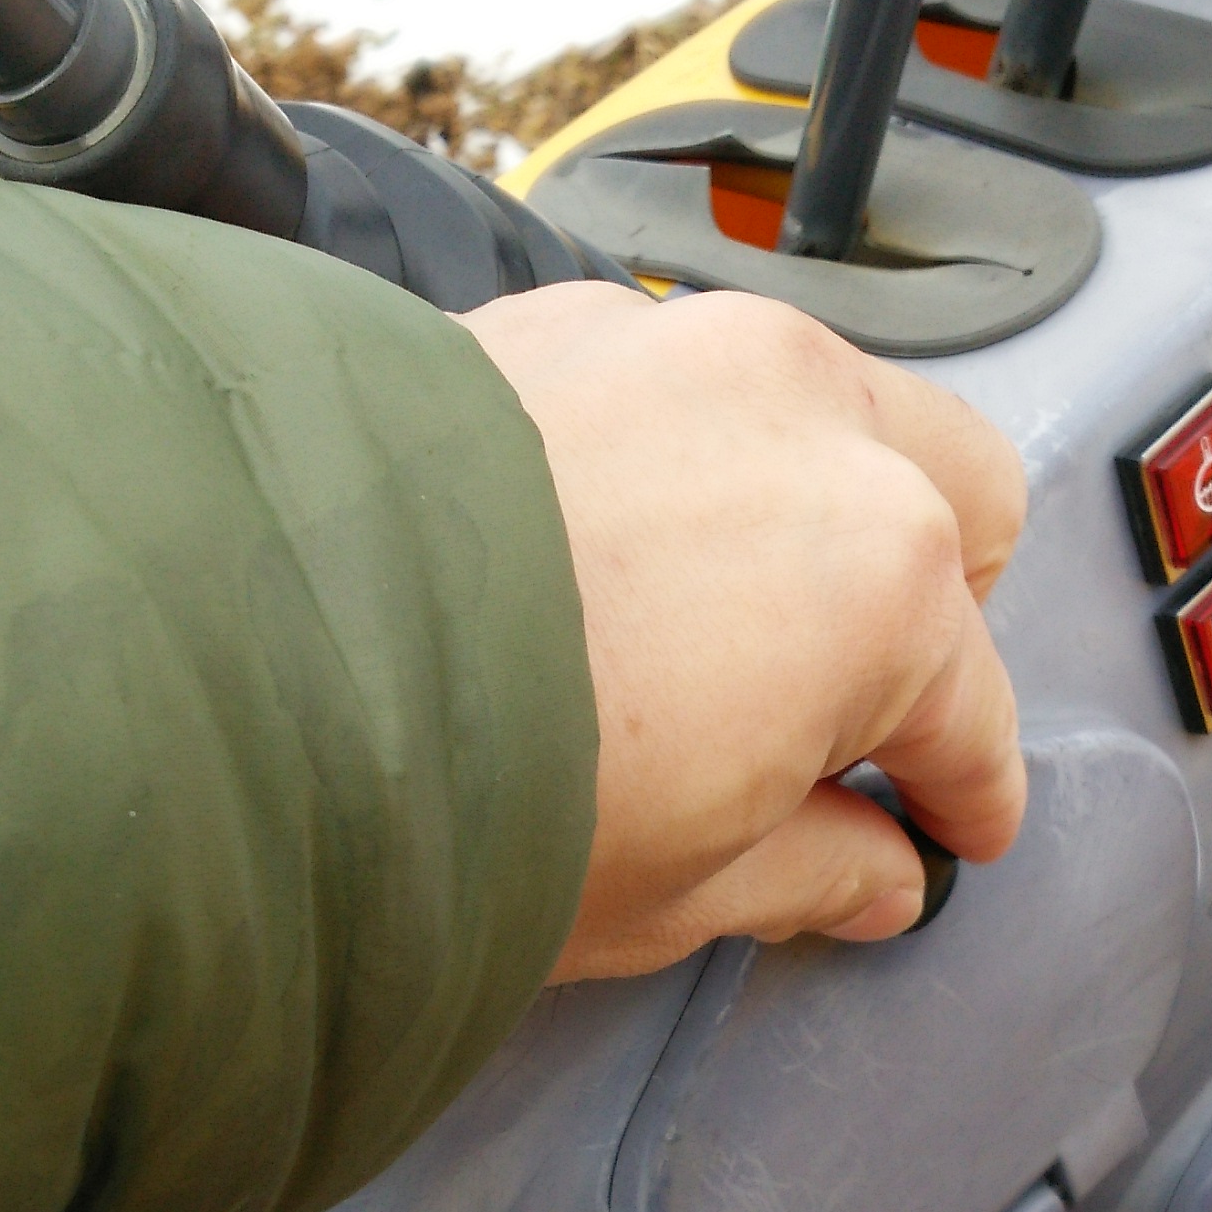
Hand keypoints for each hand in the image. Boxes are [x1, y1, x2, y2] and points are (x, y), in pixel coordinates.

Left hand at [456, 282, 1027, 982]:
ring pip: (819, 410)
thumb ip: (808, 869)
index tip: (950, 824)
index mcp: (882, 580)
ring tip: (711, 630)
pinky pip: (675, 379)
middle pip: (955, 499)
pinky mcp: (557, 320)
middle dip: (933, 603)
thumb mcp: (671, 890)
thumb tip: (874, 877)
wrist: (240, 669)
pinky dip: (674, 458)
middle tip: (845, 708)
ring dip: (805, 509)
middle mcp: (802, 425)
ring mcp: (679, 348)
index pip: (972, 707)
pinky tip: (595, 557)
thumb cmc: (456, 794)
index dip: (967, 790)